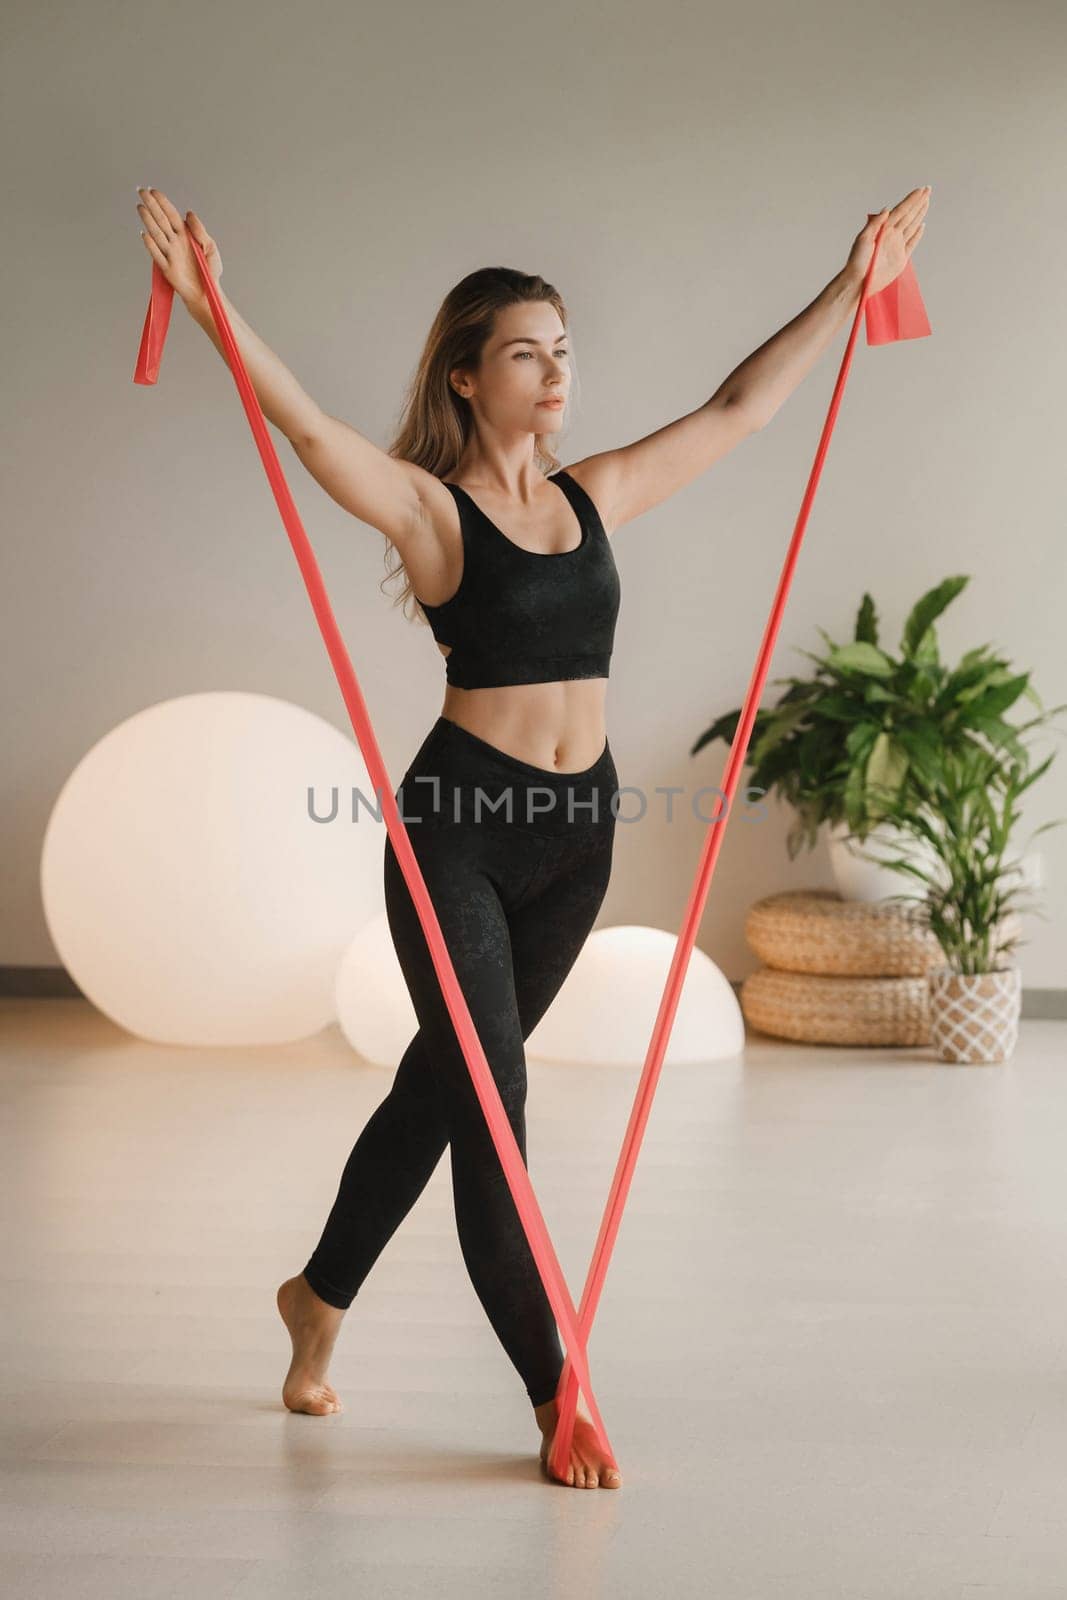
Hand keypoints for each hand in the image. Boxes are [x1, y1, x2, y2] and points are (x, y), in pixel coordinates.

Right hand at [136, 186, 222, 306]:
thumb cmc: (210, 271)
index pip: (170, 214)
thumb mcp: (211, 247)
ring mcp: (170, 254)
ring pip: (156, 234)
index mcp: (185, 235)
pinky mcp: (167, 268)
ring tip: (140, 207)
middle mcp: (175, 242)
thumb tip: (188, 213)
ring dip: (148, 220)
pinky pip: (157, 255)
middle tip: (141, 191)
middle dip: (151, 205)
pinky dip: (151, 245)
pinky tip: (145, 234)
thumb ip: (200, 230)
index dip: (162, 202)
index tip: (153, 191)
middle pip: (161, 220)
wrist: (207, 293)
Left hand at [845, 186, 929, 295]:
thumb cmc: (856, 262)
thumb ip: (875, 223)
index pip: (901, 210)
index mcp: (884, 229)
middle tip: (928, 189)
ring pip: (912, 225)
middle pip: (909, 215)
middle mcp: (892, 235)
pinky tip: (922, 225)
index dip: (911, 200)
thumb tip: (887, 209)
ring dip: (920, 213)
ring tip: (927, 201)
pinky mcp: (901, 258)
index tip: (921, 190)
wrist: (858, 282)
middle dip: (918, 202)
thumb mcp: (862, 239)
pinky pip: (912, 243)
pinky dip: (918, 234)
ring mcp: (897, 246)